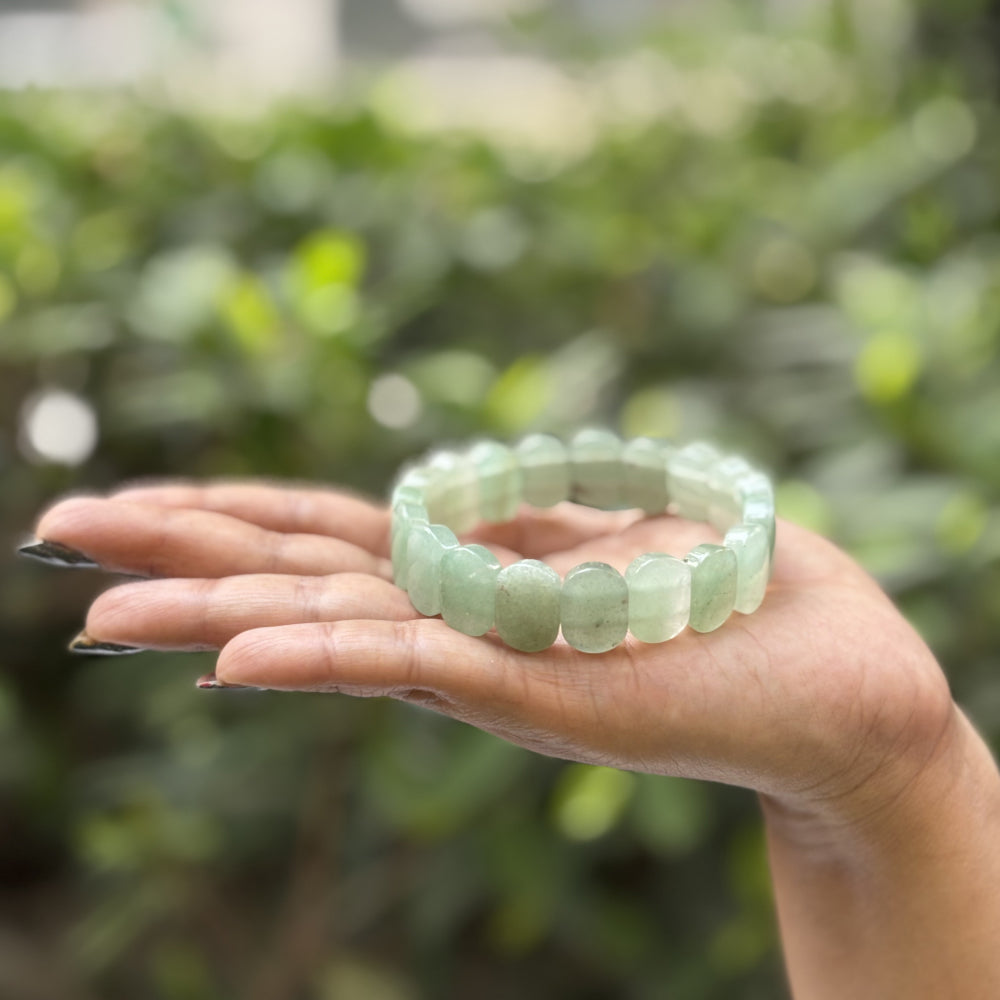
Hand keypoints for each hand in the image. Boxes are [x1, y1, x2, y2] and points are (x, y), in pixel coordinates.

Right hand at [27, 480, 956, 824]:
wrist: (844, 686)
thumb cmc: (734, 599)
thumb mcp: (611, 530)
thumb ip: (523, 517)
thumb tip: (443, 497)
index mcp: (476, 579)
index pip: (333, 539)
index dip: (235, 516)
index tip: (140, 504)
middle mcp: (464, 625)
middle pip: (300, 577)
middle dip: (180, 556)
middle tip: (59, 532)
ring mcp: (494, 667)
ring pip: (331, 627)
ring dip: (214, 612)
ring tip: (97, 603)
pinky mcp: (544, 696)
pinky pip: (418, 668)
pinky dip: (325, 657)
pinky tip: (236, 655)